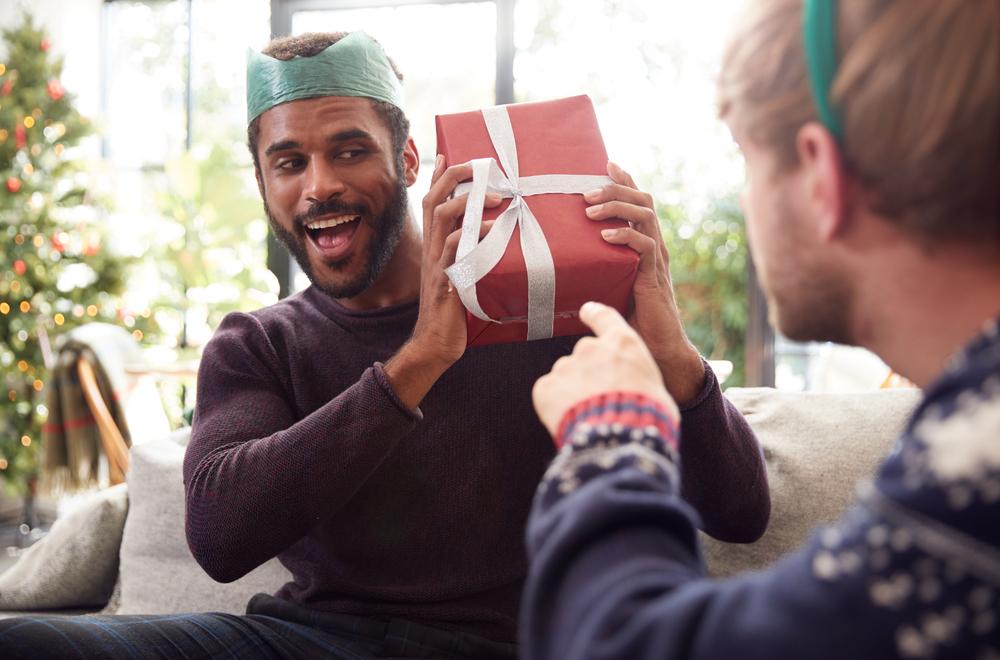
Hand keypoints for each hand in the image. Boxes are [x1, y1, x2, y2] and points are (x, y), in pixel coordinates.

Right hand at [384, 156, 501, 408]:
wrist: (435, 345)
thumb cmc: (452, 313)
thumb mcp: (459, 276)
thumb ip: (467, 255)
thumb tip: (488, 238)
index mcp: (433, 247)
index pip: (429, 203)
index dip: (438, 179)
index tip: (450, 156)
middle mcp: (431, 251)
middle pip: (432, 201)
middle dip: (453, 178)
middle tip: (479, 166)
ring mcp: (436, 264)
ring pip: (441, 218)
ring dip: (468, 202)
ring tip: (496, 196)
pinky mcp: (446, 280)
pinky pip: (456, 250)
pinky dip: (476, 235)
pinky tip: (496, 229)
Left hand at [532, 301, 677, 436]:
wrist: (619, 439)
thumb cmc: (647, 417)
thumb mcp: (657, 388)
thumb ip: (637, 376)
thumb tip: (635, 387)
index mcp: (622, 343)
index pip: (604, 317)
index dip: (594, 314)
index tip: (586, 311)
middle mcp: (590, 348)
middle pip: (585, 354)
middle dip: (589, 372)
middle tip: (601, 399)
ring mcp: (566, 366)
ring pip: (566, 375)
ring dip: (573, 390)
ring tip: (588, 414)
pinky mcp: (546, 387)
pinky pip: (549, 393)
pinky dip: (556, 405)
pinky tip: (571, 419)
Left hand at [583, 161, 704, 404]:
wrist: (657, 348)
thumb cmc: (630, 319)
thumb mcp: (608, 284)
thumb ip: (594, 268)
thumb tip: (559, 261)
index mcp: (644, 244)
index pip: (638, 202)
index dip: (625, 180)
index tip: (607, 162)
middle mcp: (654, 246)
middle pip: (643, 201)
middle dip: (616, 189)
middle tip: (586, 191)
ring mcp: (656, 260)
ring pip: (645, 216)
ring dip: (616, 207)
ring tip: (590, 209)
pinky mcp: (654, 277)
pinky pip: (644, 247)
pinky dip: (625, 236)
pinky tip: (605, 236)